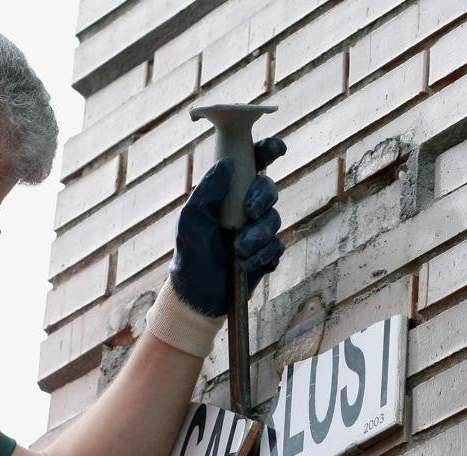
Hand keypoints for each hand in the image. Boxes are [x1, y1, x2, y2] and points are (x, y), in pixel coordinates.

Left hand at [170, 137, 285, 316]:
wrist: (197, 294)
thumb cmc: (190, 252)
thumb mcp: (191, 219)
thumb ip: (208, 190)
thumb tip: (228, 162)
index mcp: (229, 193)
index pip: (253, 164)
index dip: (268, 151)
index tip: (275, 150)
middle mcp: (246, 208)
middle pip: (270, 190)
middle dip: (263, 198)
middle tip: (250, 212)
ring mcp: (259, 231)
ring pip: (275, 220)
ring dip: (258, 234)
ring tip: (239, 250)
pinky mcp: (267, 254)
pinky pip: (277, 247)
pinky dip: (262, 255)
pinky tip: (245, 264)